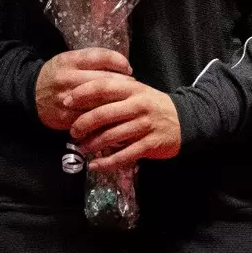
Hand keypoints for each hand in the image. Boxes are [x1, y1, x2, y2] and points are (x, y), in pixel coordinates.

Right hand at [35, 48, 131, 130]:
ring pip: (98, 102)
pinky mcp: (65, 118)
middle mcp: (67, 79)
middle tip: (132, 88)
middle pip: (103, 81)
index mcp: (70, 61)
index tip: (128, 68)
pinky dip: (104, 119)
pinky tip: (113, 118)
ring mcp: (66, 100)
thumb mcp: (70, 59)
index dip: (119, 62)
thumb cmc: (57, 74)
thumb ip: (93, 60)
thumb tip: (123, 66)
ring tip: (125, 102)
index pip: (101, 57)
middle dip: (122, 85)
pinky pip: (90, 120)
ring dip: (116, 103)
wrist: (29, 93)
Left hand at [67, 73, 181, 171]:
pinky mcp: (149, 144)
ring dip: (92, 145)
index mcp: (133, 89)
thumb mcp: (137, 92)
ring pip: (111, 137)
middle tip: (72, 132)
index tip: (66, 102)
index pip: (103, 87)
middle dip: (83, 124)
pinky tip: (94, 166)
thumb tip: (83, 98)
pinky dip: (106, 163)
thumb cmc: (154, 105)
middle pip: (103, 114)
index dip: (82, 93)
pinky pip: (123, 156)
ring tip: (81, 149)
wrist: (184, 120)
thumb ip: (115, 93)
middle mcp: (138, 105)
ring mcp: (144, 125)